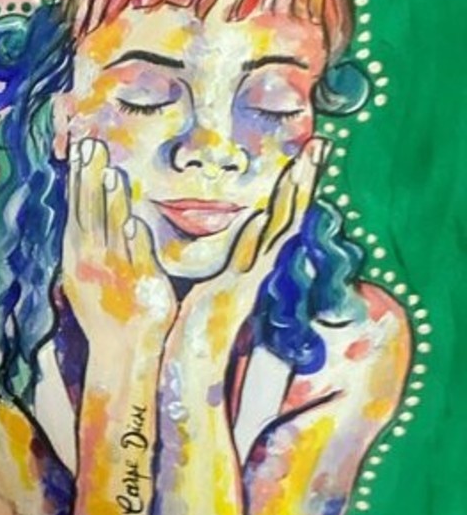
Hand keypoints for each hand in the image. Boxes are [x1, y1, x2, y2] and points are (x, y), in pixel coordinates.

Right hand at [61, 138, 177, 353]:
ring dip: (111, 204)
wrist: (121, 349)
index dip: (78, 178)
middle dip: (89, 180)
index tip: (80, 147)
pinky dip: (134, 242)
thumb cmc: (107, 308)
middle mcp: (93, 261)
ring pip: (113, 232)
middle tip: (91, 146)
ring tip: (112, 174)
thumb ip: (89, 237)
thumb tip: (91, 200)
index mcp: (78, 255)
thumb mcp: (86, 271)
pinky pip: (138, 259)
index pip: (77, 208)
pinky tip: (134, 222)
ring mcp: (116, 273)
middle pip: (90, 213)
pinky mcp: (141, 285)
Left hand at [168, 136, 326, 360]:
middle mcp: (260, 269)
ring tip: (305, 166)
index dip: (295, 187)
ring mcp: (251, 281)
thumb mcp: (226, 276)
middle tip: (319, 147)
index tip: (305, 157)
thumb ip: (243, 249)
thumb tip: (254, 218)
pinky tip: (262, 215)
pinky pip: (250, 262)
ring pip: (276, 233)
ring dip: (292, 199)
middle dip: (303, 181)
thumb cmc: (206, 325)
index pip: (281, 217)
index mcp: (256, 263)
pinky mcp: (236, 294)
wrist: (196, 367)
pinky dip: (258, 238)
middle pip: (287, 217)